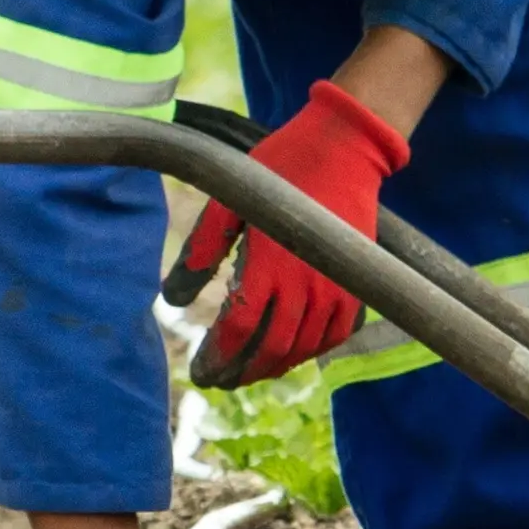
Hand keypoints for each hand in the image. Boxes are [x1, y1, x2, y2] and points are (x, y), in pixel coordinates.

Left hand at [165, 79, 408, 386]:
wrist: (343, 149)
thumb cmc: (280, 168)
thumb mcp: (228, 201)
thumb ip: (201, 249)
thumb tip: (173, 300)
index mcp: (270, 264)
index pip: (240, 329)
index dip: (218, 357)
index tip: (200, 370)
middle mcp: (307, 284)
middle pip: (272, 349)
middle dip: (241, 371)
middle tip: (219, 380)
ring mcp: (337, 287)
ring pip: (304, 348)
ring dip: (274, 366)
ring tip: (249, 371)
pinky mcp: (356, 283)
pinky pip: (337, 334)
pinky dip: (312, 351)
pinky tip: (292, 352)